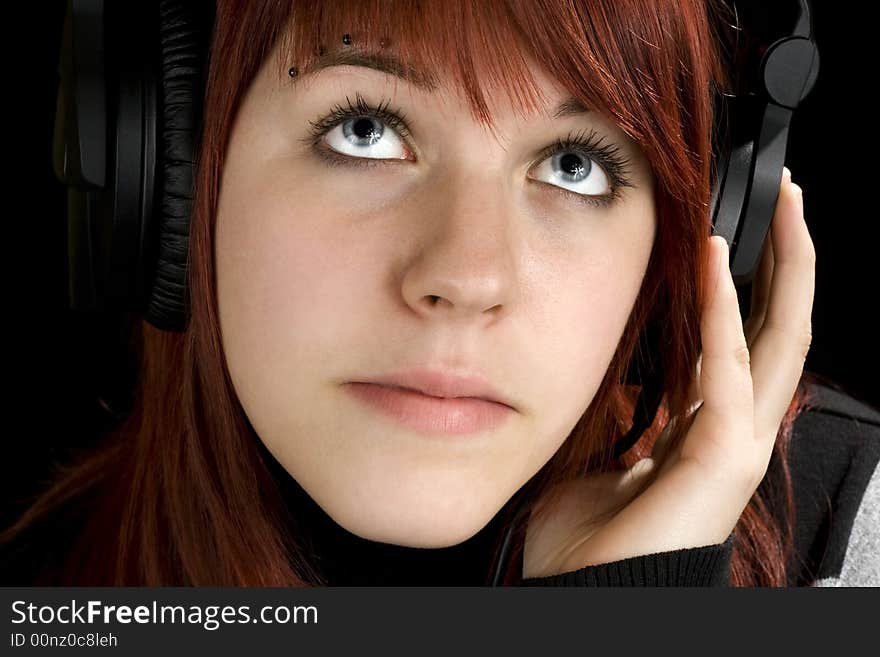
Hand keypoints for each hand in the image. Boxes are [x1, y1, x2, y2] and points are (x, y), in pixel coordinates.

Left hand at [523, 167, 814, 577]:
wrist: (582, 594)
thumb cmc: (589, 537)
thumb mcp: (604, 450)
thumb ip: (624, 410)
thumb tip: (620, 376)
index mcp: (703, 427)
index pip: (743, 341)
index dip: (748, 286)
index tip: (737, 234)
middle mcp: (731, 429)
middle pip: (781, 331)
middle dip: (792, 263)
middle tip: (790, 201)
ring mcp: (736, 443)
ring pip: (780, 339)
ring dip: (784, 267)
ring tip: (784, 207)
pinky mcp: (723, 456)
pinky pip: (730, 369)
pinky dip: (723, 311)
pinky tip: (718, 261)